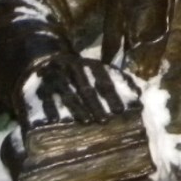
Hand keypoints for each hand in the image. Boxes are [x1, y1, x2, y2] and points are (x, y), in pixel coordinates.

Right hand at [23, 55, 142, 126]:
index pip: (104, 80)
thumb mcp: (98, 71)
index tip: (120, 111)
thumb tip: (139, 93)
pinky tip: (54, 120)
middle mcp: (73, 68)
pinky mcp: (40, 84)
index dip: (112, 95)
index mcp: (90, 65)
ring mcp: (56, 75)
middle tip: (105, 121)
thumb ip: (118, 80)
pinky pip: (45, 96)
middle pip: (86, 88)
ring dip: (77, 108)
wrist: (46, 57)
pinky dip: (49, 107)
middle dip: (96, 105)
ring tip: (87, 122)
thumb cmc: (81, 71)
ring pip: (68, 93)